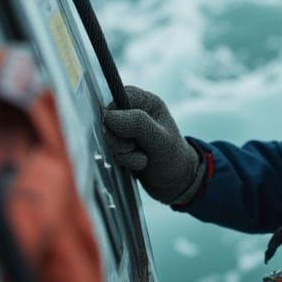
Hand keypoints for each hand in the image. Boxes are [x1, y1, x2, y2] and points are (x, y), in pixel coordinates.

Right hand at [102, 86, 204, 205]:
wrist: (175, 181)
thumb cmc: (173, 157)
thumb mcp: (159, 139)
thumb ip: (137, 124)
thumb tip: (108, 116)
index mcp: (145, 101)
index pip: (114, 100)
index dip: (114, 119)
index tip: (126, 134)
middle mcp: (133, 111)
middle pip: (106, 121)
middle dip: (120, 142)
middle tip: (138, 148)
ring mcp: (124, 129)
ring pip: (107, 139)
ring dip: (123, 154)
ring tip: (142, 157)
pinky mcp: (120, 143)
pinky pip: (108, 151)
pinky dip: (122, 160)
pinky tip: (137, 162)